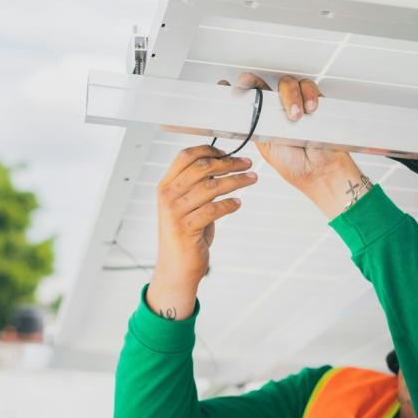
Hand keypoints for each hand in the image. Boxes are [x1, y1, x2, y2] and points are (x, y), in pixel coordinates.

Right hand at [147, 145, 256, 318]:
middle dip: (229, 163)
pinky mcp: (186, 228)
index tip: (228, 152)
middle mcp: (168, 195)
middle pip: (202, 168)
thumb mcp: (187, 205)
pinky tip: (238, 204)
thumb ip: (198, 186)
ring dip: (236, 180)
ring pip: (212, 187)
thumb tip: (224, 164)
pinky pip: (214, 209)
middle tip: (248, 163)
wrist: (176, 268)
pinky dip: (230, 205)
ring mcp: (175, 212)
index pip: (185, 156)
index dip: (208, 150)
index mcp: (166, 185)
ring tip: (252, 179)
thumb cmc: (187, 234)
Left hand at [227, 72, 369, 218]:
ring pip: (288, 83)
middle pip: (265, 84)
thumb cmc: (294, 165)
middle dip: (253, 81)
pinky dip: (309, 95)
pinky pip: (309, 88)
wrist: (319, 172)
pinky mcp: (314, 103)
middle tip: (248, 84)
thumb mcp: (265, 146)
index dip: (237, 89)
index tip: (222, 86)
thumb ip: (253, 128)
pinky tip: (309, 109)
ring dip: (290, 95)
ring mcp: (296, 104)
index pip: (248, 98)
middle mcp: (278, 109)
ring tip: (294, 116)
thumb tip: (237, 114)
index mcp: (263, 119)